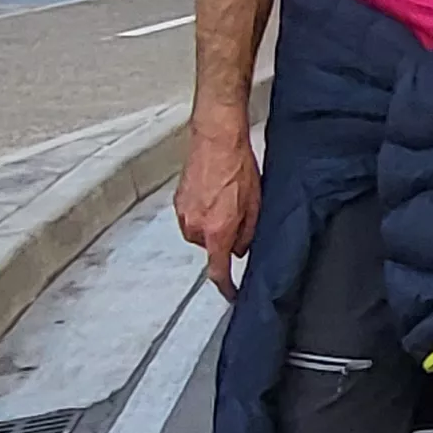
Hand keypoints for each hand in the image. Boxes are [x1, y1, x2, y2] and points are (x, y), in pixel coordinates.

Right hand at [177, 123, 261, 300]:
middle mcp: (195, 227)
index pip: (218, 272)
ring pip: (200, 233)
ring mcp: (183, 213)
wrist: (216, 138)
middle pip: (211, 248)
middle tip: (238, 216)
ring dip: (213, 224)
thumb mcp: (255, 205)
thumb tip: (240, 249)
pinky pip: (192, 217)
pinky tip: (215, 193)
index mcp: (217, 231)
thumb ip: (247, 234)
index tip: (231, 294)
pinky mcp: (177, 201)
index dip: (226, 288)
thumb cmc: (237, 165)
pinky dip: (203, 211)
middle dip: (224, 239)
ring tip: (227, 199)